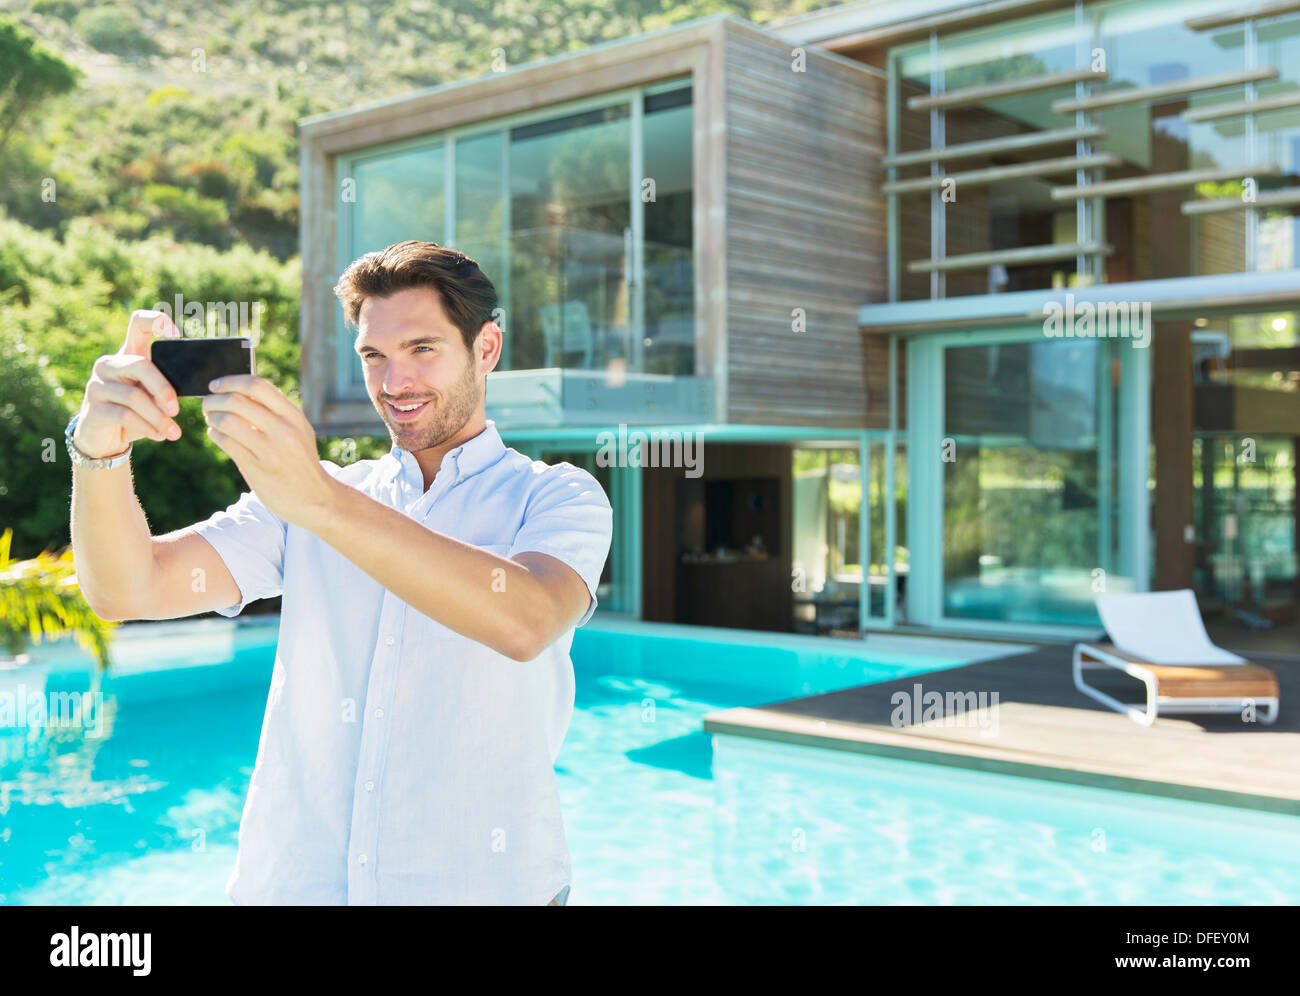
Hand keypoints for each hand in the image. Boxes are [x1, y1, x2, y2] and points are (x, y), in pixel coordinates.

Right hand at [75, 310, 182, 458]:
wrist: (105, 438)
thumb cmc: (135, 413)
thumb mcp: (152, 398)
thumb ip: (166, 388)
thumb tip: (193, 389)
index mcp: (128, 354)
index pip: (138, 323)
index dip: (157, 321)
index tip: (176, 334)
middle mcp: (109, 364)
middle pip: (140, 365)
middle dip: (164, 389)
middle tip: (177, 410)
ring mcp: (97, 384)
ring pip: (134, 396)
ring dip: (158, 417)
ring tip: (173, 432)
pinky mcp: (92, 408)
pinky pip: (124, 415)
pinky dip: (147, 427)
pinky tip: (159, 436)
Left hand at [201, 375, 334, 528]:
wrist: (314, 499)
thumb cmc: (301, 462)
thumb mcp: (299, 431)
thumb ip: (275, 413)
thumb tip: (237, 393)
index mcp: (294, 416)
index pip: (257, 386)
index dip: (231, 381)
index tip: (216, 385)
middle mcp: (284, 430)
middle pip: (237, 401)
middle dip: (214, 400)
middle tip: (208, 404)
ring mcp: (270, 450)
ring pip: (227, 421)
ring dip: (211, 417)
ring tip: (211, 420)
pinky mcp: (256, 468)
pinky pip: (225, 442)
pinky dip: (215, 434)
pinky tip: (217, 435)